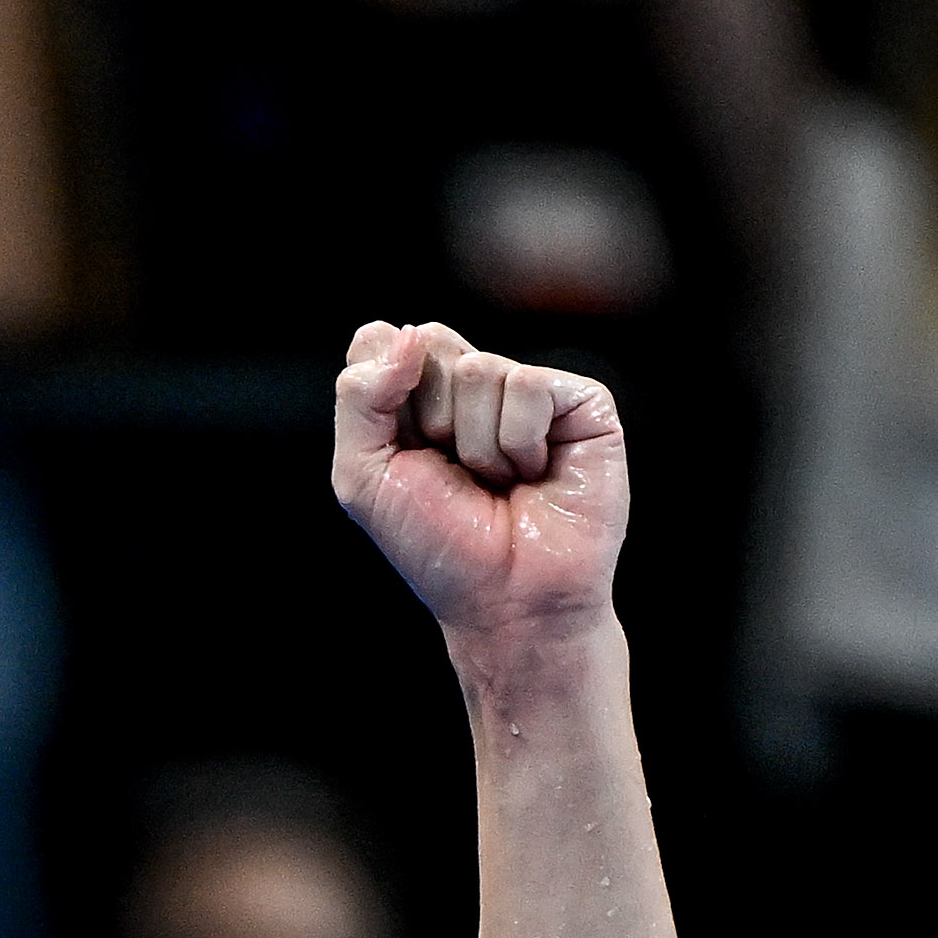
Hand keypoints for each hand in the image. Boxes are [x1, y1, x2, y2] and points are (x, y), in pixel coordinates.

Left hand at [332, 320, 627, 646]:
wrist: (508, 603)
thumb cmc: (439, 548)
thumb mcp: (363, 478)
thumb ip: (358, 398)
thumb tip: (408, 333)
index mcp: (417, 396)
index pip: (380, 342)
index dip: (383, 397)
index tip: (404, 456)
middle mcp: (473, 383)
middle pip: (429, 343)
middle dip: (430, 422)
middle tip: (455, 474)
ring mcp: (527, 389)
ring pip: (478, 369)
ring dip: (478, 446)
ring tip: (500, 485)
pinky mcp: (579, 400)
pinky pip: (526, 386)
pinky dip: (519, 444)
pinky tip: (535, 475)